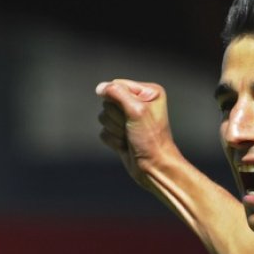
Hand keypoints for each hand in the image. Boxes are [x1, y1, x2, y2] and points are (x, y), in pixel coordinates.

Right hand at [96, 78, 181, 194]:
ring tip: (130, 138)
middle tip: (131, 129)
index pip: (116, 86)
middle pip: (108, 102)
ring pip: (103, 117)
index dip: (118, 101)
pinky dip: (113, 140)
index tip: (132, 115)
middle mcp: (138, 103)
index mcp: (148, 92)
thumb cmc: (151, 139)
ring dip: (115, 130)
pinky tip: (126, 145)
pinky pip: (104, 131)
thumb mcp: (136, 110)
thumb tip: (100, 88)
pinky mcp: (120, 133)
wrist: (153, 167)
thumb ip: (117, 93)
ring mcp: (128, 119)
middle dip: (117, 118)